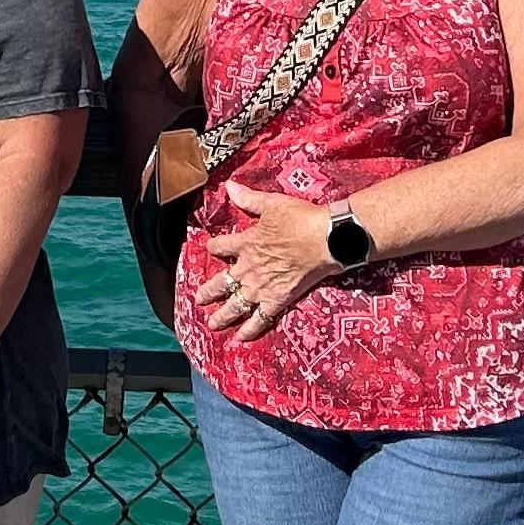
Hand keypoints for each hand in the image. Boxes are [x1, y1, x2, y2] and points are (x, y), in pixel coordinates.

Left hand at [192, 180, 339, 341]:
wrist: (325, 238)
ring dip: (222, 315)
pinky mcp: (278, 299)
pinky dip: (250, 329)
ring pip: (236, 304)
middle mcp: (249, 267)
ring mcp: (262, 286)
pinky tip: (240, 338)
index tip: (210, 248)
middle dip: (208, 292)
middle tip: (198, 301)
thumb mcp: (272, 203)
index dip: (214, 247)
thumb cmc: (301, 218)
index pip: (221, 246)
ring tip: (212, 324)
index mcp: (246, 242)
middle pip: (222, 282)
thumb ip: (249, 198)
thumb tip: (229, 186)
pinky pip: (260, 319)